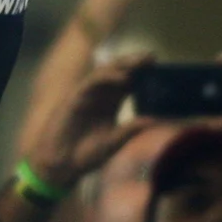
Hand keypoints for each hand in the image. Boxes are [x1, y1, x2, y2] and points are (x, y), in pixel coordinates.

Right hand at [26, 52, 160, 191]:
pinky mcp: (76, 97)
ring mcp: (87, 95)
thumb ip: (131, 130)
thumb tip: (154, 121)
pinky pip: (92, 81)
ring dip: (123, 65)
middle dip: (134, 63)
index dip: (142, 75)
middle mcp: (100, 96)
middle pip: (118, 72)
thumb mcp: (114, 142)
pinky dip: (108, 77)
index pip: (129, 83)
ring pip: (106, 72)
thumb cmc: (86, 154)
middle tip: (151, 57)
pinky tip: (123, 78)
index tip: (159, 67)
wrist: (62, 164)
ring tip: (140, 62)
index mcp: (110, 104)